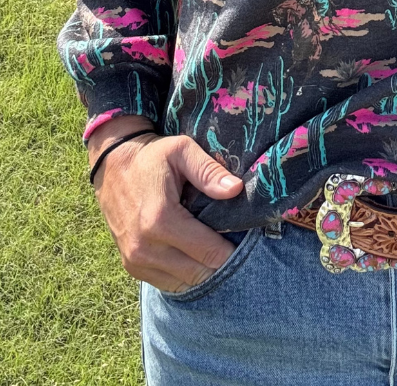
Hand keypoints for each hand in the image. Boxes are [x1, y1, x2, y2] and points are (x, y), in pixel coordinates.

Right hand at [89, 119, 243, 292]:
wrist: (112, 166)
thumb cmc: (151, 157)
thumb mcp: (181, 150)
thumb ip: (208, 171)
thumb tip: (236, 189)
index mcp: (160, 220)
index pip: (209, 252)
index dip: (233, 249)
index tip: (245, 238)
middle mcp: (145, 247)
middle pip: (200, 273)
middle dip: (221, 262)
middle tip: (234, 244)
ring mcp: (136, 261)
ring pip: (185, 284)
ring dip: (204, 271)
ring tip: (214, 248)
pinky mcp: (131, 267)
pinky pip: (168, 284)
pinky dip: (186, 275)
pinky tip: (195, 255)